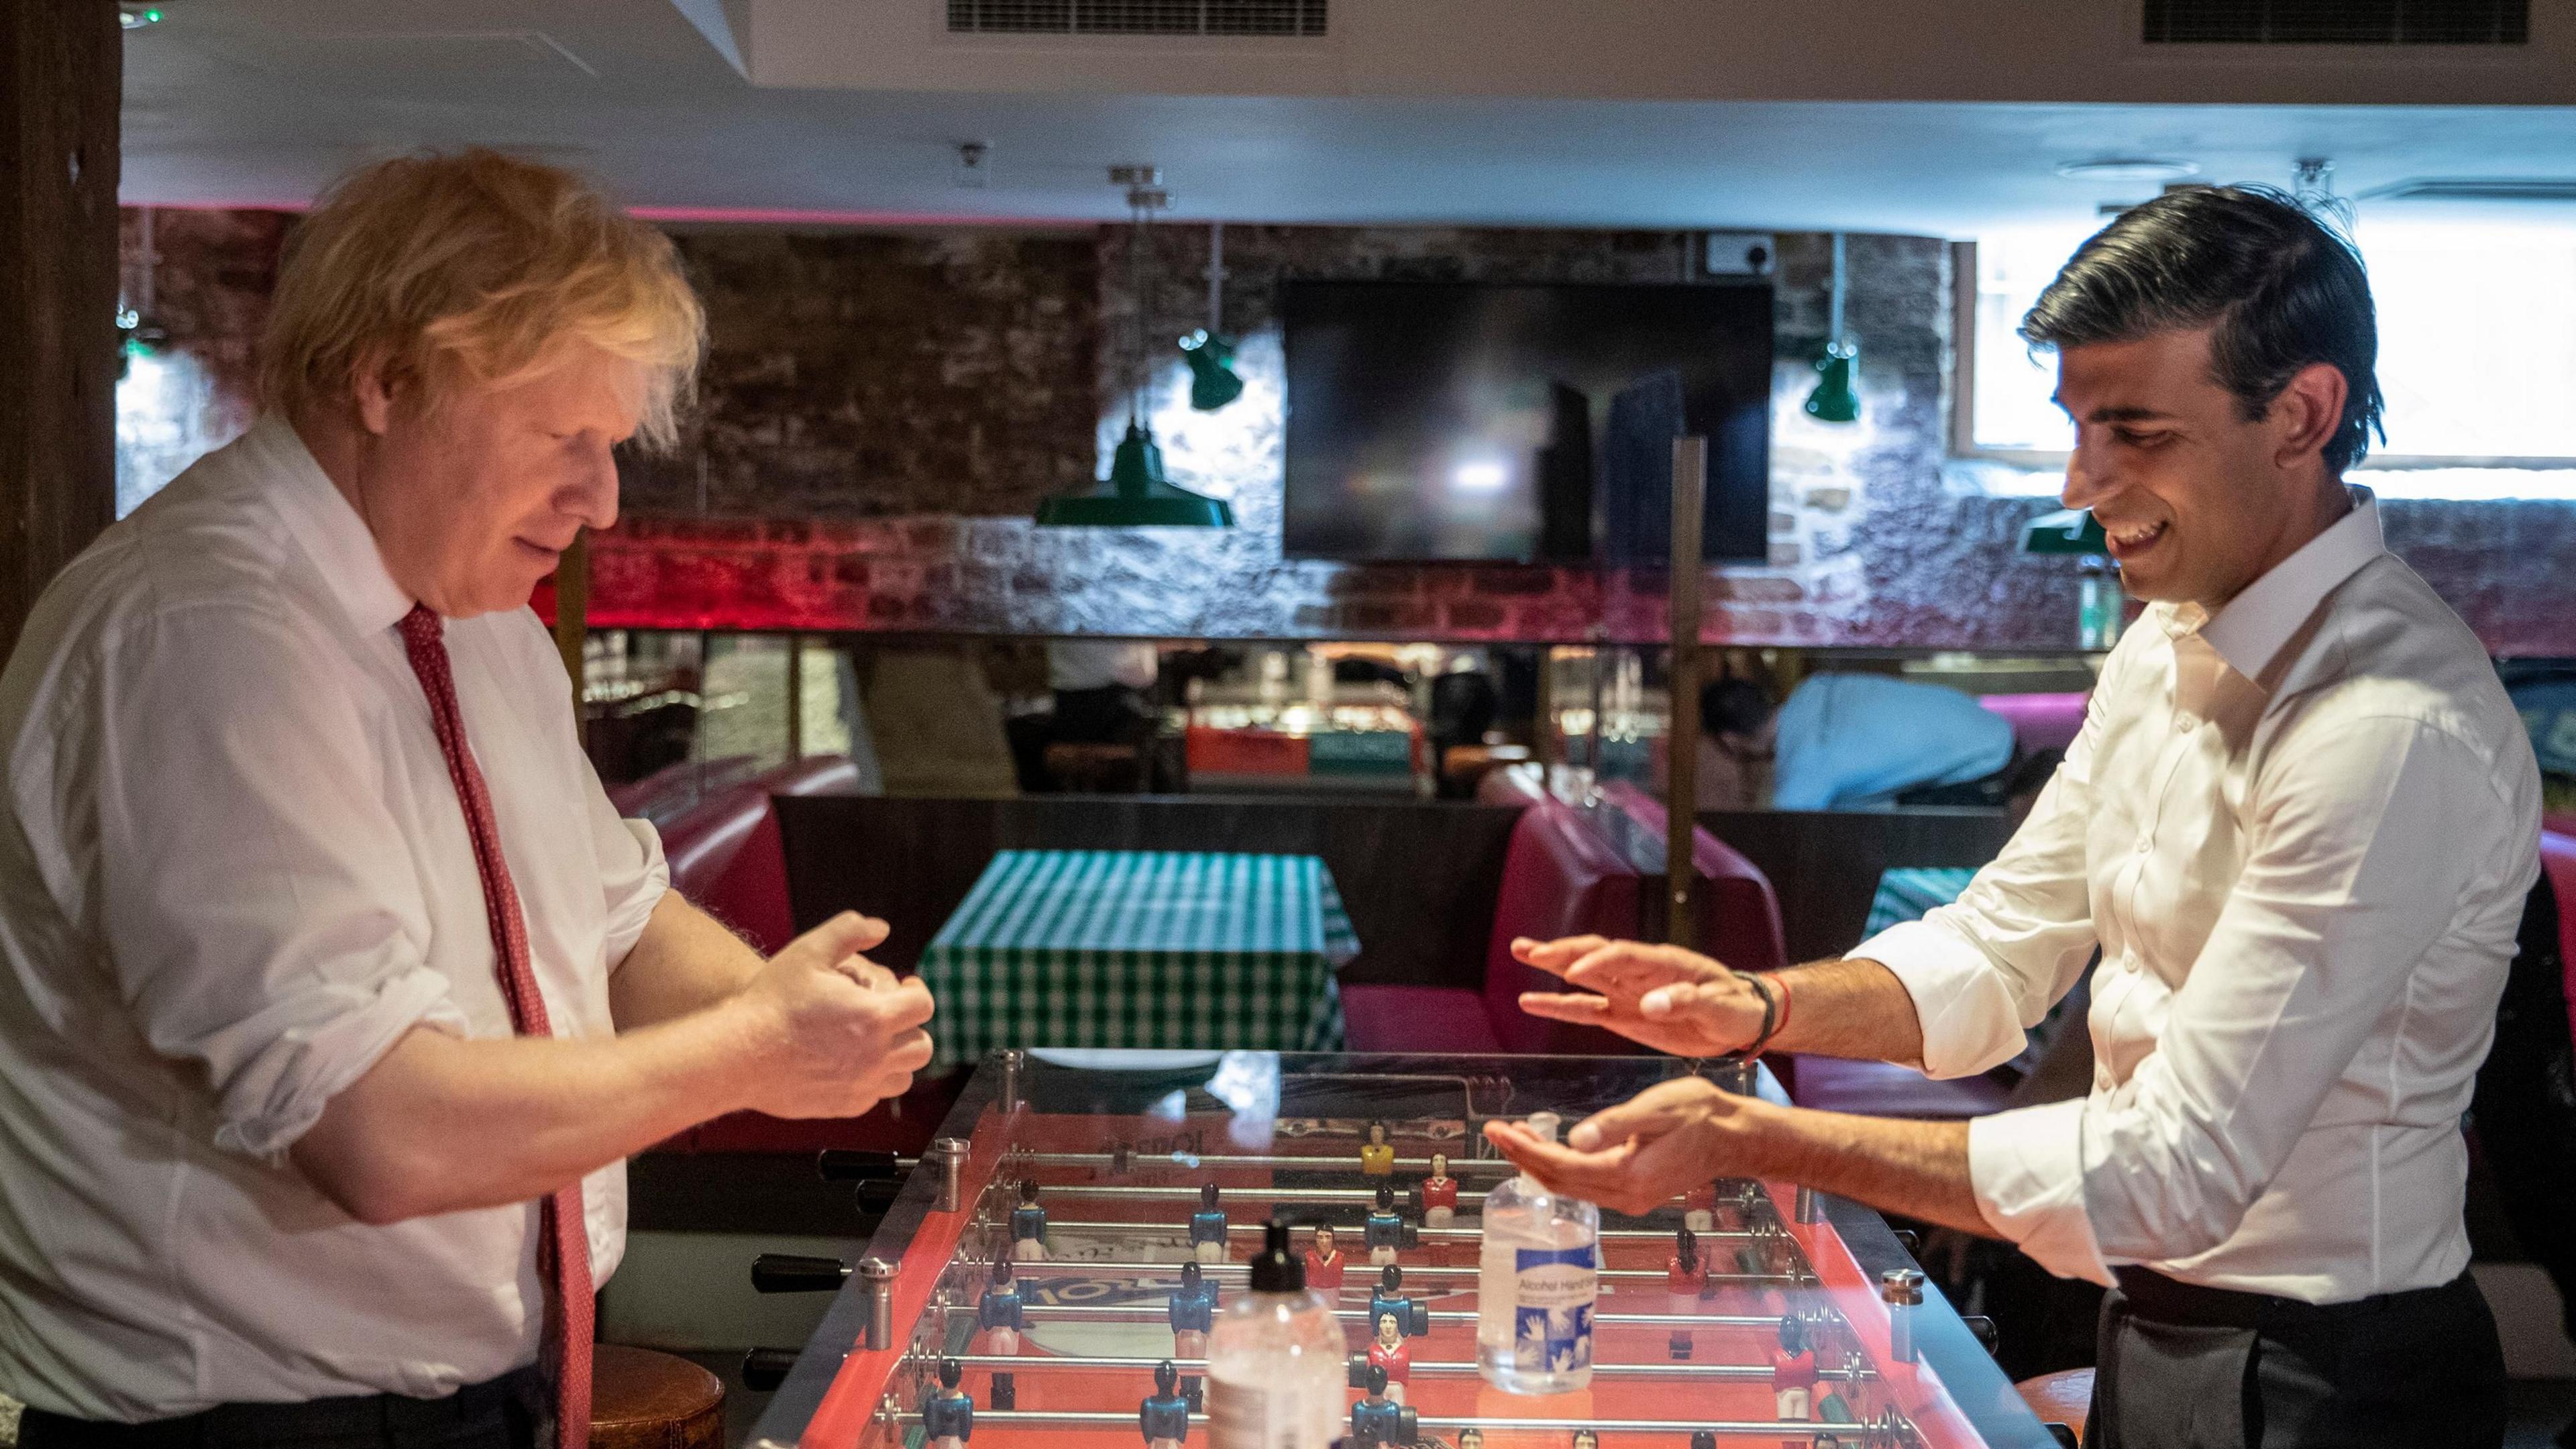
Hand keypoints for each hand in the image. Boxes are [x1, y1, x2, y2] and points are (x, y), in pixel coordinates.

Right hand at [736, 912, 935, 1117]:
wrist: (738, 1055)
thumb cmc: (772, 1002)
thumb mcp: (807, 952)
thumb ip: (849, 931)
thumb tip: (881, 928)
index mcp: (874, 1017)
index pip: (923, 1006)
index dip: (917, 991)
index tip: (906, 987)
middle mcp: (875, 1056)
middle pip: (922, 1045)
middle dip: (912, 1026)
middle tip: (891, 1015)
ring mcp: (862, 1086)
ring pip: (905, 1075)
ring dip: (898, 1055)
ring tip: (876, 1040)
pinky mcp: (845, 1106)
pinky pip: (877, 1095)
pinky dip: (873, 1079)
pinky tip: (850, 1062)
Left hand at [1481, 1077, 1760, 1215]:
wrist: (1736, 1136)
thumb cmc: (1701, 1115)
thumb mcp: (1656, 1110)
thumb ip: (1615, 1126)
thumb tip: (1575, 1139)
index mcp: (1628, 1176)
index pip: (1561, 1167)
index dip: (1525, 1150)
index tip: (1498, 1129)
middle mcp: (1626, 1195)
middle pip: (1559, 1182)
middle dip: (1523, 1157)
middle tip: (1496, 1131)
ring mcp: (1630, 1197)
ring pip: (1570, 1186)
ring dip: (1539, 1162)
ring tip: (1514, 1135)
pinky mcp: (1634, 1191)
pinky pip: (1586, 1184)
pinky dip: (1560, 1166)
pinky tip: (1549, 1147)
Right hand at [1512, 936, 1773, 1057]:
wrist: (1742, 1020)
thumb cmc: (1735, 1006)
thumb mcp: (1720, 1007)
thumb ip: (1685, 1002)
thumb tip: (1649, 1004)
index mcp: (1665, 963)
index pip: (1624, 956)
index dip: (1598, 962)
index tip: (1574, 972)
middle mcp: (1640, 972)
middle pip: (1595, 954)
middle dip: (1562, 951)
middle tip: (1530, 949)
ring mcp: (1628, 992)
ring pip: (1583, 975)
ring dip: (1552, 964)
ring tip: (1521, 951)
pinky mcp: (1623, 1014)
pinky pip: (1586, 1008)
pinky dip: (1559, 1005)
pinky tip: (1531, 1002)